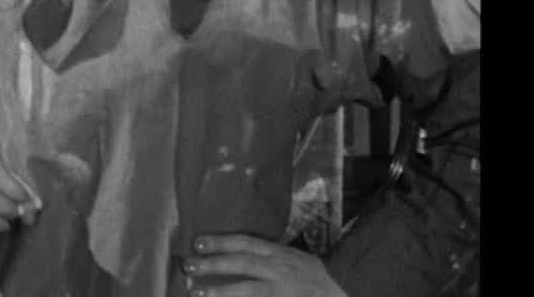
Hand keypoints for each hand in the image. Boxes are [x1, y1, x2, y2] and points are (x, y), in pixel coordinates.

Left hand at [182, 233, 345, 296]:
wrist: (345, 292)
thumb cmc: (315, 276)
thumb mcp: (292, 258)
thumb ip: (267, 255)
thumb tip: (234, 253)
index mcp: (280, 254)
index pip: (246, 243)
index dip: (221, 241)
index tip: (197, 242)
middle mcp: (281, 270)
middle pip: (242, 264)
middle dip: (213, 264)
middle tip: (188, 265)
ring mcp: (283, 291)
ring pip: (248, 290)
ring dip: (221, 292)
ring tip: (197, 292)